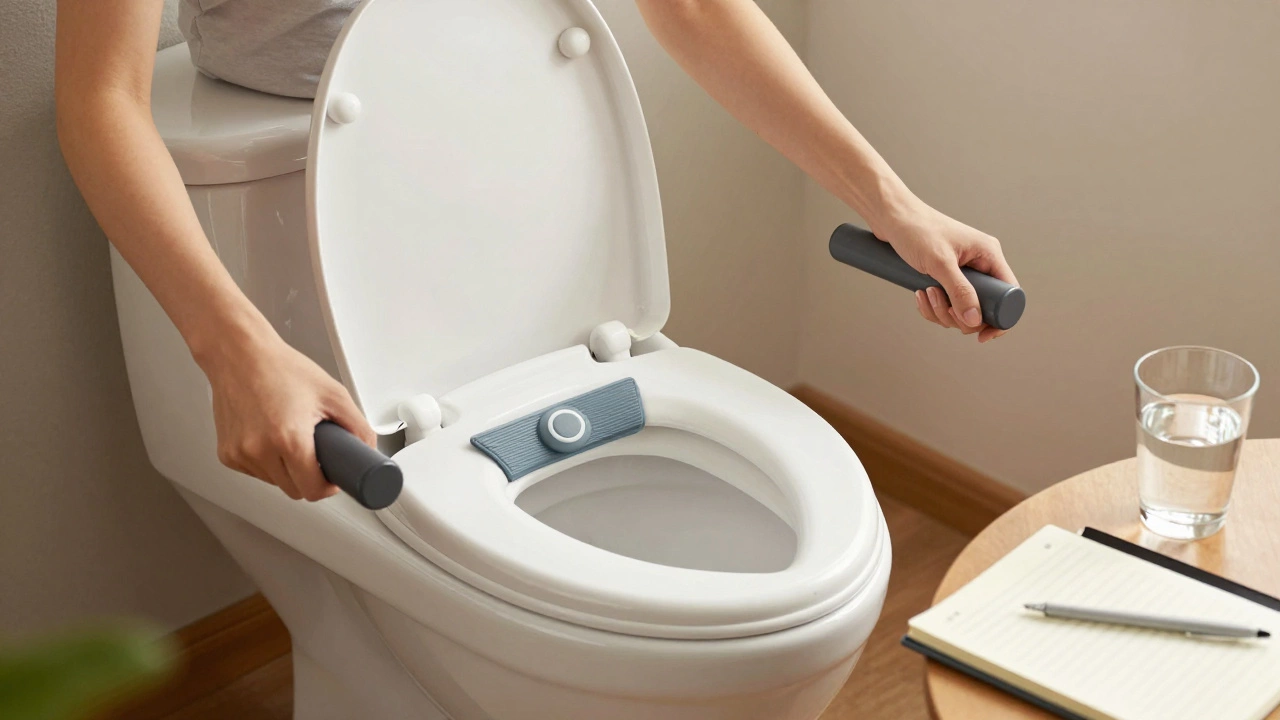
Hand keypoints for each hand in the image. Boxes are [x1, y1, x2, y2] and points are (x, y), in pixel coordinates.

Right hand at [199, 334, 376, 500]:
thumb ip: (357, 425)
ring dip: (287, 471)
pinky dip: (267, 462)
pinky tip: (270, 437)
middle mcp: (260, 451)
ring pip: (274, 482)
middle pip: (294, 490)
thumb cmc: (281, 368)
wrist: (239, 354)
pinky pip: (255, 472)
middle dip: (309, 478)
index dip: (328, 487)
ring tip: (291, 438)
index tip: (333, 478)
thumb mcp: (332, 393)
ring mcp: (240, 455)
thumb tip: (368, 448)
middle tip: (316, 454)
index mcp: (289, 439)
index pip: (313, 490)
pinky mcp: (226, 454)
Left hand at [871, 196, 1018, 342]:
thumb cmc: (917, 230)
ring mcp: (962, 272)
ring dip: (942, 311)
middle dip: (960, 316)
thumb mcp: (940, 263)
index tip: (982, 336)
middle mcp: (979, 264)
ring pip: (962, 309)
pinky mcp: (944, 277)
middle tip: (941, 304)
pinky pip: (946, 304)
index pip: (1009, 294)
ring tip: (925, 292)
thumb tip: (974, 320)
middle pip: (983, 308)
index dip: (1000, 319)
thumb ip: (959, 291)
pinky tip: (919, 294)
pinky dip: (932, 307)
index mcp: (988, 255)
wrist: (891, 217)